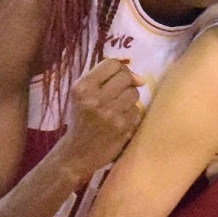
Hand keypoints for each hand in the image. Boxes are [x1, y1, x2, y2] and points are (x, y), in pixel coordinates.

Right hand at [58, 58, 146, 174]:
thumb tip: (140, 78)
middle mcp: (95, 98)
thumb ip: (104, 78)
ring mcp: (110, 113)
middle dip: (126, 84)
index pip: (112, 64)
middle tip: (117, 94)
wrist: (77, 152)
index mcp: (82, 87)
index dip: (120, 69)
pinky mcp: (122, 127)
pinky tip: (119, 121)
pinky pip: (137, 111)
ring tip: (116, 108)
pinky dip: (131, 115)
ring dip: (129, 100)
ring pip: (134, 93)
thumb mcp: (81, 95)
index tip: (118, 78)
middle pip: (126, 77)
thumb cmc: (81, 119)